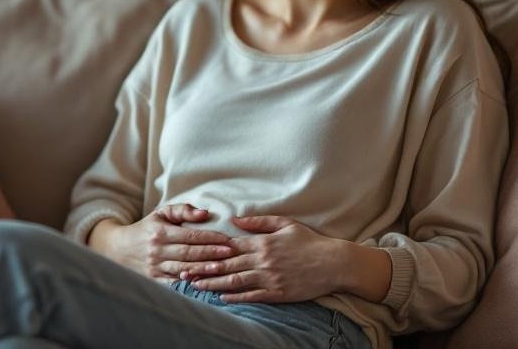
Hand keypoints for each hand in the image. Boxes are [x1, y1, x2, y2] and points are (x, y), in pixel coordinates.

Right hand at [89, 204, 235, 283]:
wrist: (119, 248)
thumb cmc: (146, 228)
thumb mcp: (161, 213)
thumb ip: (183, 210)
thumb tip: (204, 213)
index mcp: (161, 233)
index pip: (190, 236)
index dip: (210, 238)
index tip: (227, 239)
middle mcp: (157, 251)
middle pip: (189, 253)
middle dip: (211, 253)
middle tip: (231, 253)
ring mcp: (155, 267)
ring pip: (184, 269)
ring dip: (204, 269)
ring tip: (222, 268)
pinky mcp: (154, 280)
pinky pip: (174, 283)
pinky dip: (189, 284)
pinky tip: (203, 283)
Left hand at [180, 215, 350, 303]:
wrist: (333, 263)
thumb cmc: (309, 242)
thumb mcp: (285, 224)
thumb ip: (258, 222)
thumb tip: (234, 220)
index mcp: (262, 242)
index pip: (230, 246)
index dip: (209, 250)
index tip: (192, 251)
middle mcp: (263, 260)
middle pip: (227, 265)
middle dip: (203, 268)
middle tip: (184, 272)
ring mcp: (269, 278)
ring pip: (235, 282)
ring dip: (213, 283)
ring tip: (196, 285)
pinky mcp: (277, 293)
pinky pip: (252, 296)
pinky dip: (235, 297)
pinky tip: (221, 297)